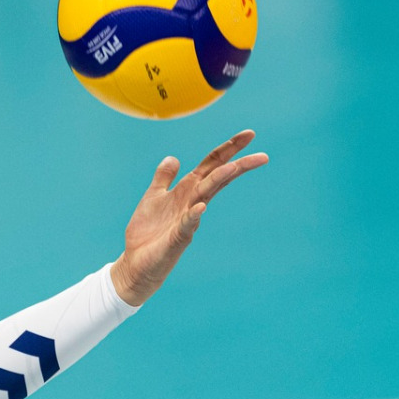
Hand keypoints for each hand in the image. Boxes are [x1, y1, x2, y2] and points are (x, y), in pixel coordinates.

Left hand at [111, 131, 266, 306]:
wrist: (136, 264)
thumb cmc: (148, 233)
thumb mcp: (153, 198)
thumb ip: (164, 178)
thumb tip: (173, 157)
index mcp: (186, 191)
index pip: (210, 165)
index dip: (228, 149)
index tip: (250, 134)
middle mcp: (191, 203)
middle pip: (216, 178)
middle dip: (237, 164)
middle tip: (262, 154)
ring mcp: (187, 221)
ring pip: (205, 196)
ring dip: (218, 182)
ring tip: (232, 168)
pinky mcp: (177, 239)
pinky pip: (187, 225)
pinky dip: (193, 215)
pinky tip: (200, 206)